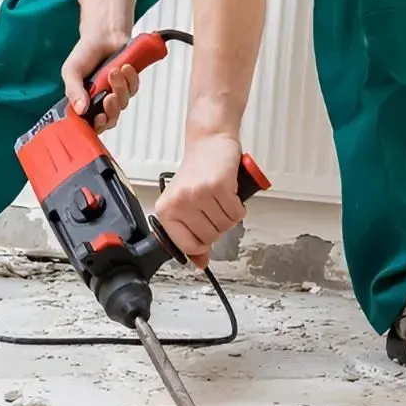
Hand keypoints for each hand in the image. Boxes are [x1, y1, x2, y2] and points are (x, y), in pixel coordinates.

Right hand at [61, 33, 140, 131]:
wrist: (103, 34)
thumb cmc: (85, 53)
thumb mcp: (72, 71)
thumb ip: (73, 91)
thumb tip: (80, 111)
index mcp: (84, 102)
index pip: (92, 123)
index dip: (98, 125)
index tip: (99, 118)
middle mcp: (100, 100)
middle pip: (111, 118)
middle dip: (112, 109)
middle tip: (109, 96)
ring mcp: (116, 93)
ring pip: (123, 103)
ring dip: (120, 88)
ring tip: (114, 70)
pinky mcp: (129, 84)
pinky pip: (133, 88)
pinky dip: (131, 79)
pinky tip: (124, 67)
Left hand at [153, 134, 246, 268]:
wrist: (209, 142)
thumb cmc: (197, 172)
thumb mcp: (186, 205)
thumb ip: (192, 236)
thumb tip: (200, 263)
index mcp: (167, 211)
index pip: (188, 246)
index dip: (203, 241)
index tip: (205, 228)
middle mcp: (180, 203)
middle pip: (210, 237)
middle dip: (218, 226)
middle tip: (214, 207)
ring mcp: (199, 194)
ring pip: (225, 226)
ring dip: (229, 215)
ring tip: (222, 198)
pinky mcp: (219, 186)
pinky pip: (236, 213)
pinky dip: (239, 207)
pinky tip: (231, 193)